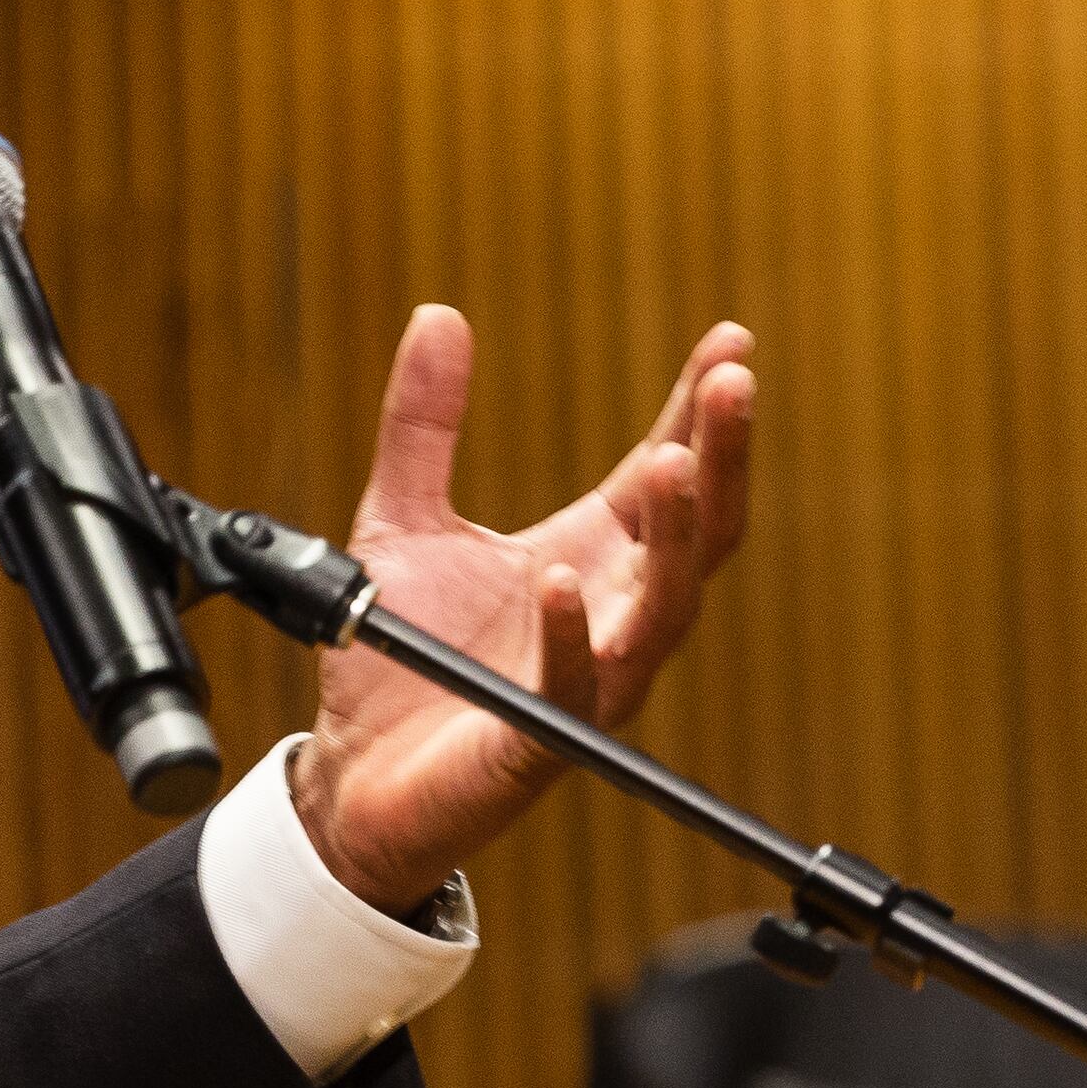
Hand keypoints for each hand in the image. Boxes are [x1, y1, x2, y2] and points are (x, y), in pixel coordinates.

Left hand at [290, 306, 755, 914]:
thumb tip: (439, 316)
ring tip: (676, 462)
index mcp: (589, 556)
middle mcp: (608, 614)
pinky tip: (566, 580)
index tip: (730, 339)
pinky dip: (572, 631)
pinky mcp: (539, 738)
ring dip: (675, 534)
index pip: (663, 470)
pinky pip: (572, 683)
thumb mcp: (400, 516)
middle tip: (734, 382)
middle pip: (694, 529)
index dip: (696, 407)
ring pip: (662, 604)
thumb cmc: (397, 653)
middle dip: (720, 455)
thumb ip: (423, 423)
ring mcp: (587, 678)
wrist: (351, 772)